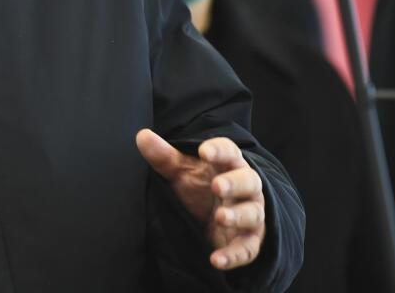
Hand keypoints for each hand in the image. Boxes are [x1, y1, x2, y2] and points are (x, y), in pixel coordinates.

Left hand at [136, 129, 265, 270]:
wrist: (218, 218)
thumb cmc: (200, 187)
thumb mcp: (181, 172)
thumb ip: (164, 156)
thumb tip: (142, 136)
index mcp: (228, 165)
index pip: (229, 151)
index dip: (219, 151)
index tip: (204, 151)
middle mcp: (245, 188)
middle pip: (248, 180)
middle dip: (234, 183)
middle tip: (217, 186)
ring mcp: (251, 214)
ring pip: (252, 213)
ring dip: (238, 216)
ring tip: (220, 217)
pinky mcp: (249, 240)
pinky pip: (247, 248)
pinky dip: (234, 255)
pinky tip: (216, 259)